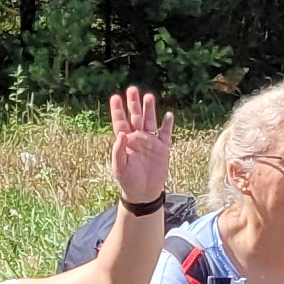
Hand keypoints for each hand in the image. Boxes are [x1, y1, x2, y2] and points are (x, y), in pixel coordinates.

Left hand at [108, 83, 172, 203]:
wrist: (144, 193)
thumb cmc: (128, 182)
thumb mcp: (120, 168)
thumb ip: (119, 151)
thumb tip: (121, 134)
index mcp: (125, 142)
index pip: (120, 122)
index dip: (118, 110)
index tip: (115, 97)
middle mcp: (138, 139)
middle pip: (135, 117)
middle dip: (134, 104)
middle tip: (132, 89)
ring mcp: (150, 142)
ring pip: (150, 121)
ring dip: (150, 110)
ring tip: (149, 96)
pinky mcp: (162, 148)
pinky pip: (165, 134)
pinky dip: (167, 125)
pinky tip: (168, 115)